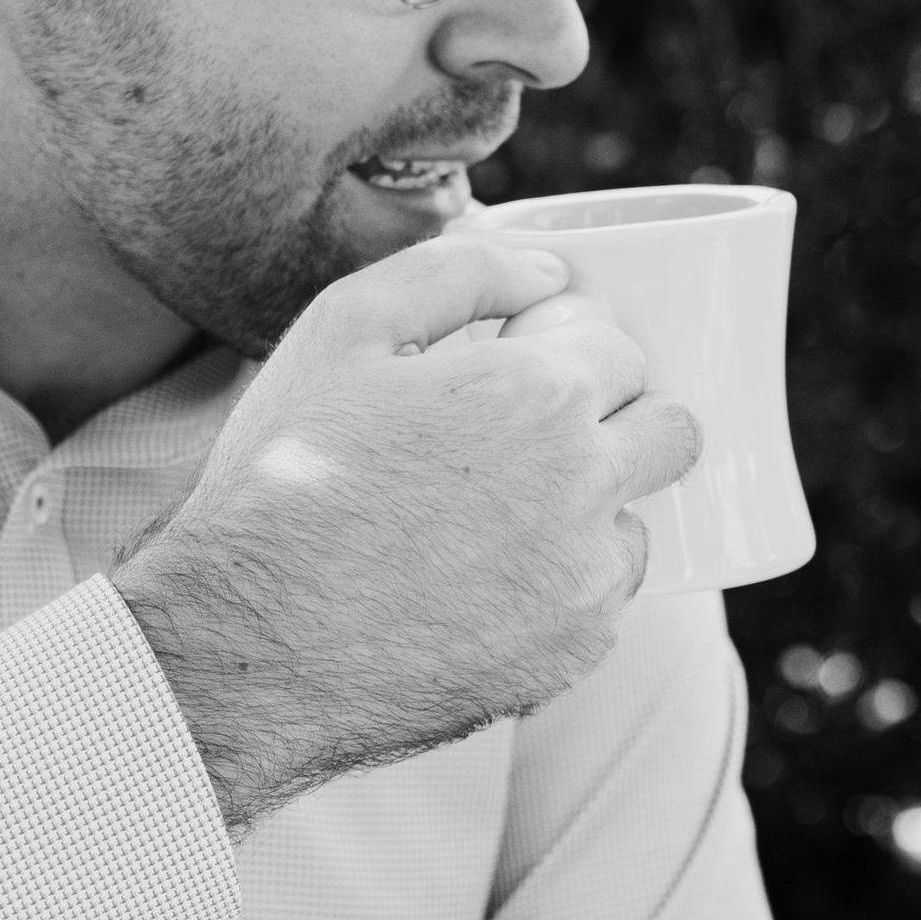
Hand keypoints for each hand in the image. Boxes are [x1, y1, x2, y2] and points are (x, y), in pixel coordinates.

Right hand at [115, 239, 701, 829]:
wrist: (249, 642)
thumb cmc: (284, 478)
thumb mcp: (342, 330)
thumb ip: (457, 273)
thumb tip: (548, 268)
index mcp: (539, 394)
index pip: (620, 351)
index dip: (567, 357)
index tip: (516, 379)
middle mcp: (586, 483)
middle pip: (671, 430)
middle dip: (618, 420)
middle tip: (530, 441)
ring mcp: (588, 575)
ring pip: (637, 519)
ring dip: (590, 509)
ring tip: (488, 523)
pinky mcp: (576, 651)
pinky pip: (604, 600)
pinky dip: (562, 587)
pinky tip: (481, 586)